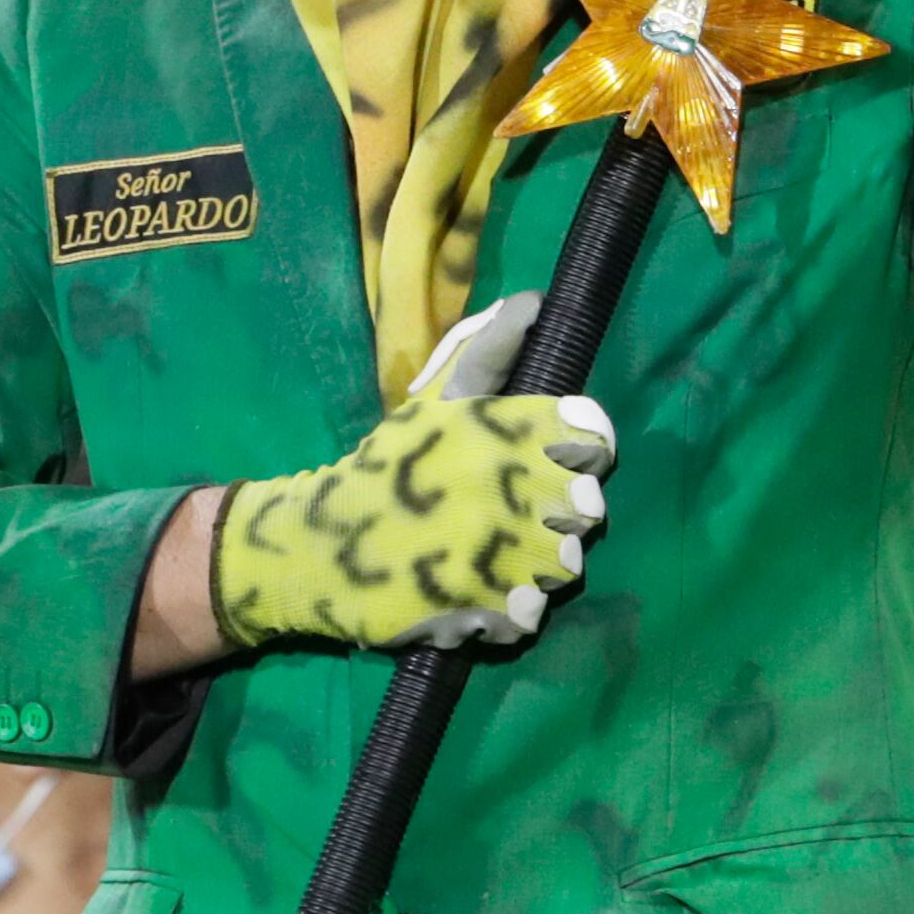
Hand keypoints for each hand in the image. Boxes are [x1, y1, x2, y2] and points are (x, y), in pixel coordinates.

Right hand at [212, 293, 616, 653]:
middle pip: (589, 504)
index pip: (593, 435)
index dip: (581, 449)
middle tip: (513, 515)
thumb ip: (486, 351)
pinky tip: (479, 593)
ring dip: (538, 563)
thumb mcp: (434, 400)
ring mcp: (504, 550)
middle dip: (559, 512)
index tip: (550, 460)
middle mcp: (512, 484)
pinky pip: (531, 612)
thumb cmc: (385, 466)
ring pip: (567, 563)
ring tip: (495, 556)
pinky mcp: (487, 608)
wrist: (320, 545)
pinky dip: (510, 609)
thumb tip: (532, 302)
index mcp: (503, 428)